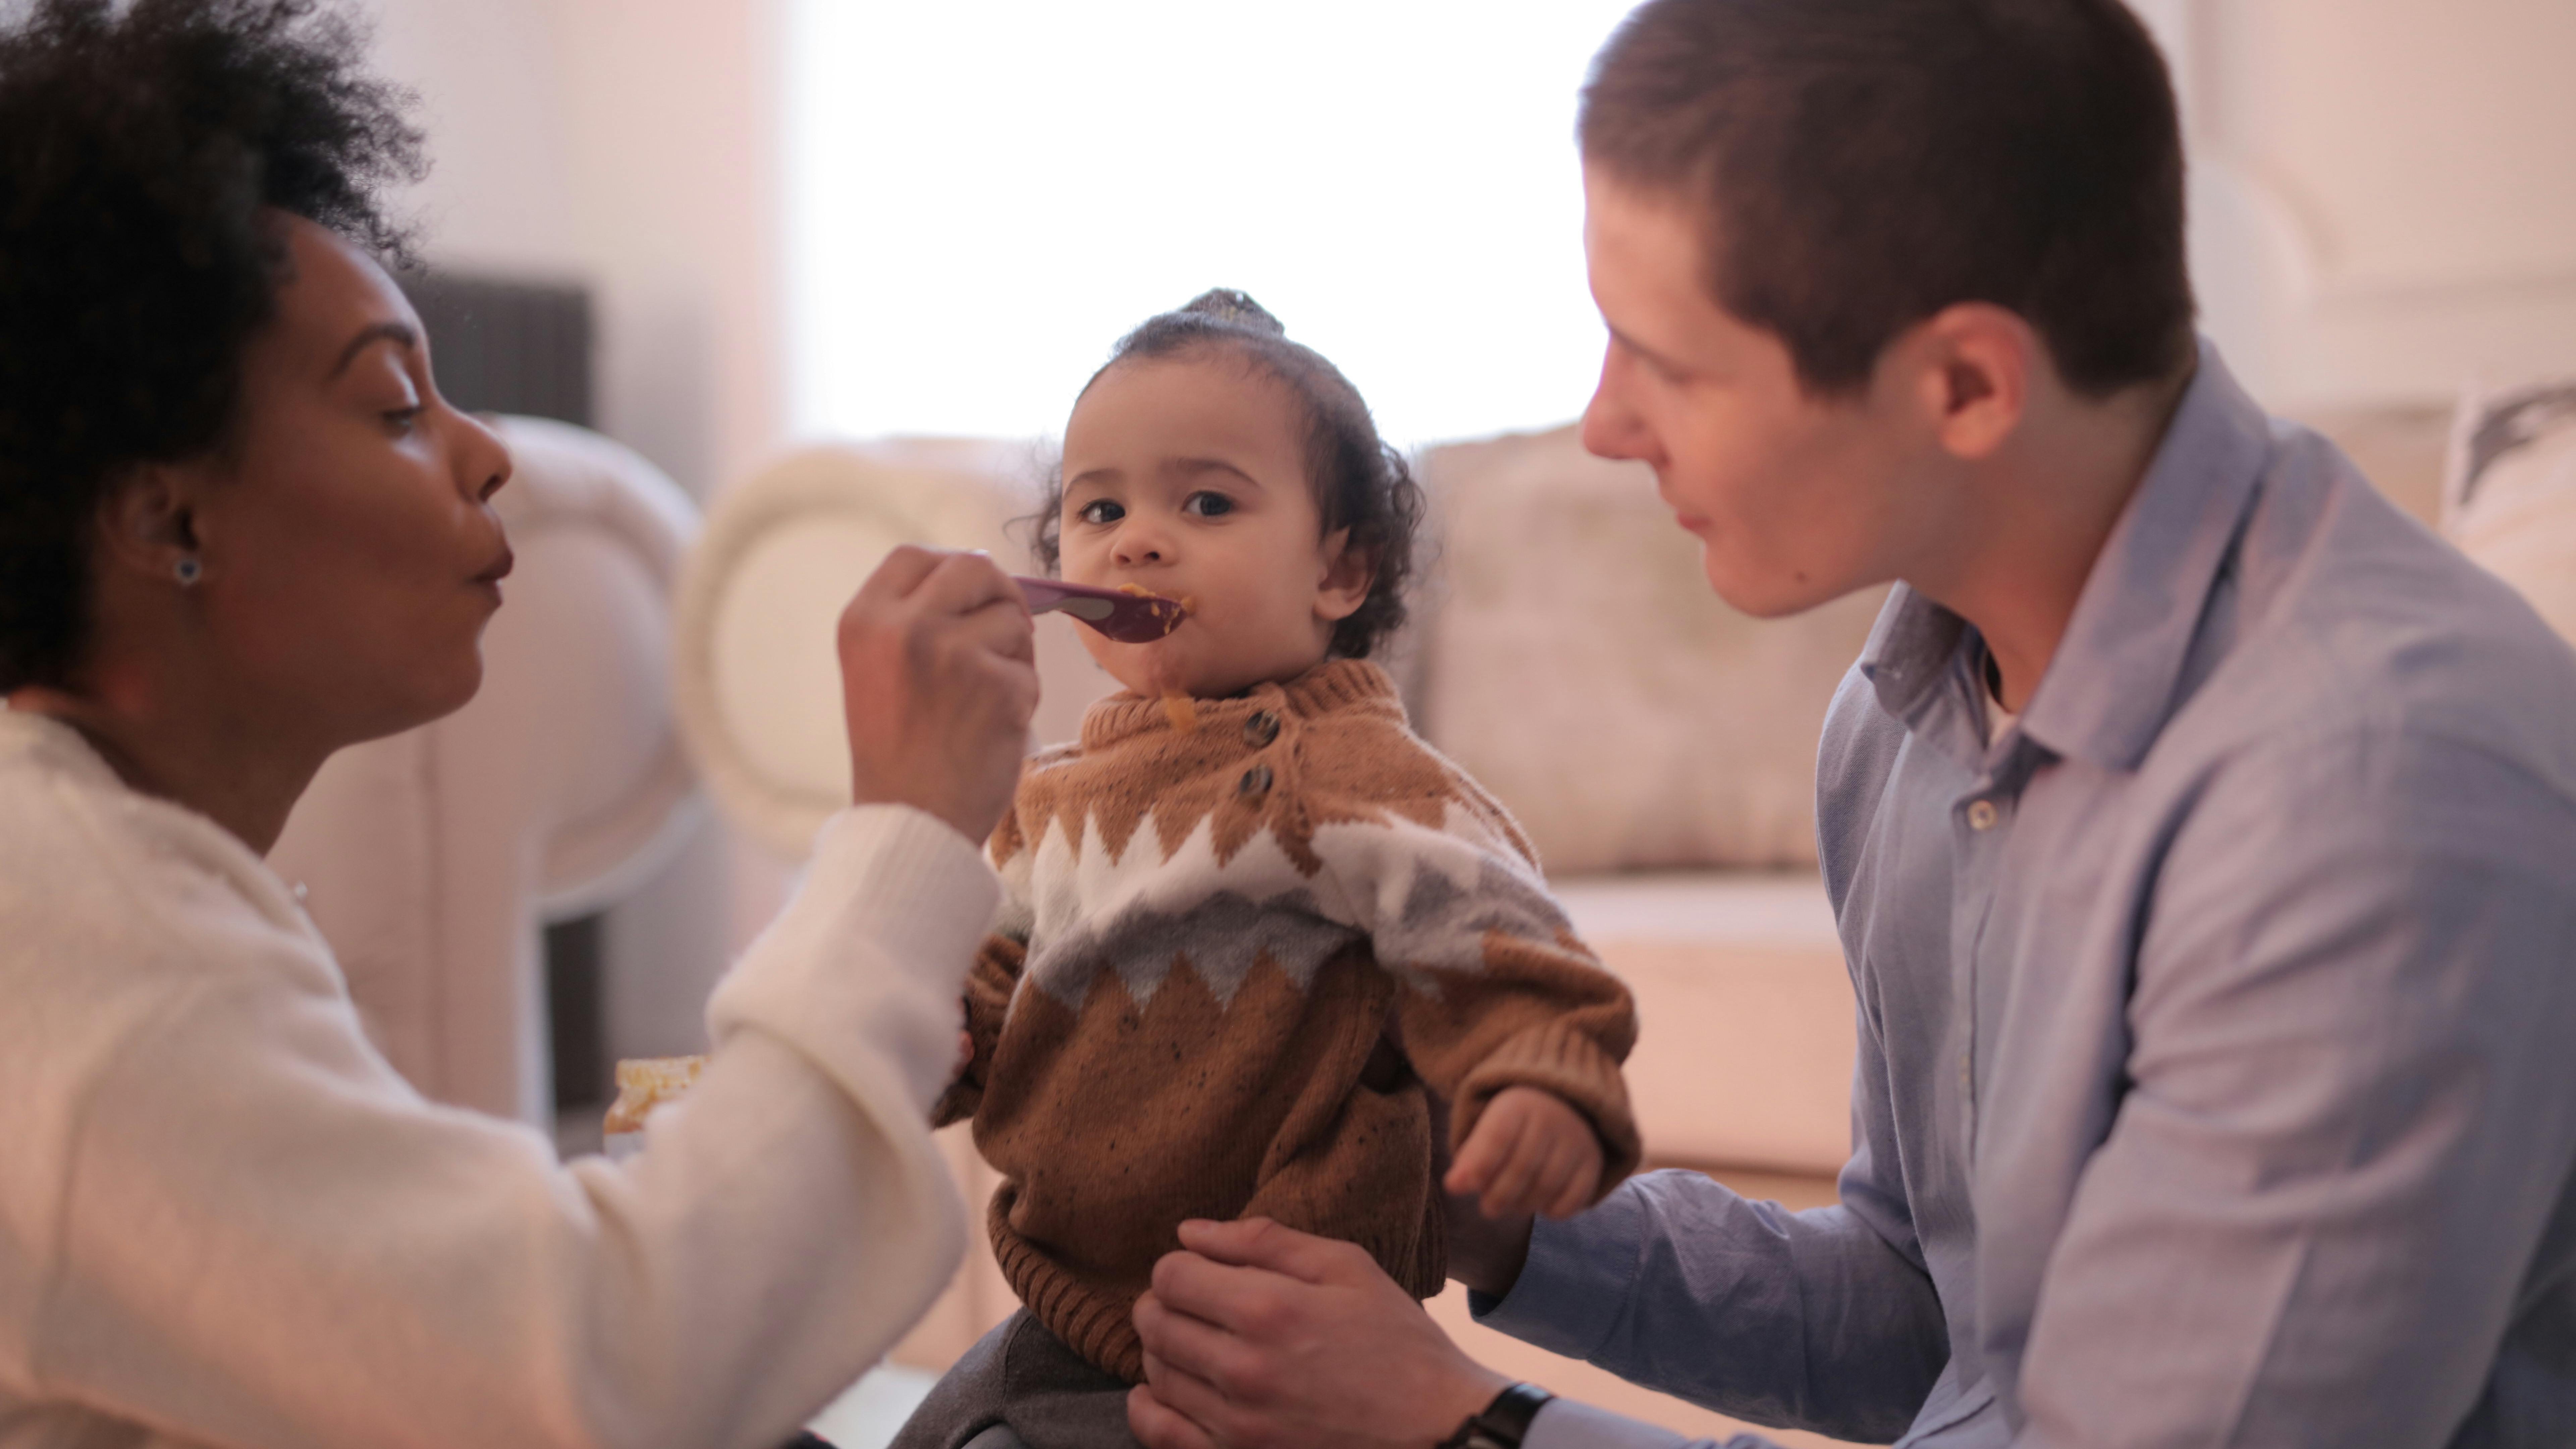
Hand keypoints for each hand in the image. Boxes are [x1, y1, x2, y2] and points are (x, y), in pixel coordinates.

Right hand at [835, 546, 1037, 842]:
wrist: (912, 824)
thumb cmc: (900, 753)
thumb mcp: (877, 671)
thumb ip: (912, 619)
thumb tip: (981, 571)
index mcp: (864, 621)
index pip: (912, 556)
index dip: (947, 567)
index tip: (968, 592)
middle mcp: (904, 627)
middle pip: (971, 568)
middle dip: (997, 593)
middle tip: (1003, 630)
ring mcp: (952, 653)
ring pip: (1011, 620)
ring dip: (1012, 656)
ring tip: (980, 701)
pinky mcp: (997, 685)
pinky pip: (1029, 671)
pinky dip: (1021, 698)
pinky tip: (991, 729)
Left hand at [1127, 1218, 1508, 1448]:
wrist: (1436, 1430)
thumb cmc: (1397, 1343)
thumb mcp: (1347, 1268)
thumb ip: (1265, 1240)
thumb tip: (1190, 1231)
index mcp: (1268, 1309)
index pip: (1172, 1276)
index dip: (1179, 1264)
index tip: (1201, 1269)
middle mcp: (1242, 1368)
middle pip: (1155, 1323)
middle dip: (1163, 1302)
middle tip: (1191, 1300)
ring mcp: (1238, 1423)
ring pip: (1156, 1373)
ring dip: (1161, 1348)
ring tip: (1191, 1338)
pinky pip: (1160, 1434)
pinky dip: (1148, 1407)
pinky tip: (1159, 1391)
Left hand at [1444, 1087, 1602, 1219]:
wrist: (1564, 1105)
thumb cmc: (1514, 1125)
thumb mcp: (1486, 1128)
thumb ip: (1469, 1157)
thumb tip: (1454, 1187)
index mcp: (1518, 1105)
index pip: (1498, 1138)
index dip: (1477, 1167)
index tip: (1458, 1187)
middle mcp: (1552, 1119)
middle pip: (1522, 1168)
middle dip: (1498, 1196)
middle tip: (1488, 1208)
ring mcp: (1576, 1141)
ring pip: (1546, 1186)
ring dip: (1523, 1205)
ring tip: (1511, 1205)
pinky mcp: (1593, 1164)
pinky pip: (1572, 1200)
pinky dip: (1552, 1211)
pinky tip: (1540, 1204)